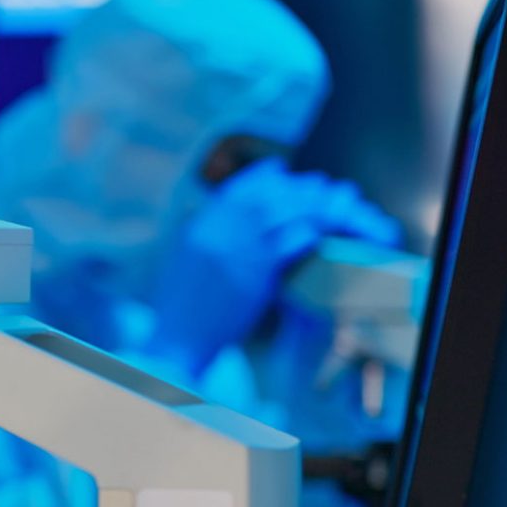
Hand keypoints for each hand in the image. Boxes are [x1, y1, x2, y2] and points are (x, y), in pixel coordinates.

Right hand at [145, 159, 401, 374]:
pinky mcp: (257, 270)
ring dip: (309, 205)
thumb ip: (201, 232)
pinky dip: (306, 234)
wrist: (179, 338)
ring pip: (283, 211)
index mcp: (201, 225)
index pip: (236, 188)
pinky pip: (291, 240)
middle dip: (294, 187)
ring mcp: (238, 248)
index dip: (261, 175)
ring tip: (327, 207)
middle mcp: (219, 230)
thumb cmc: (181, 305)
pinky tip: (315, 236)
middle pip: (266, 194)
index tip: (279, 168)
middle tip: (316, 186)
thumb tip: (205, 209)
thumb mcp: (184, 259)